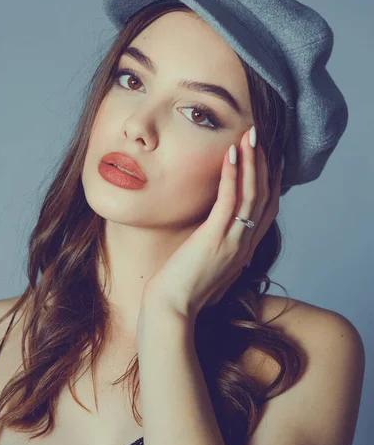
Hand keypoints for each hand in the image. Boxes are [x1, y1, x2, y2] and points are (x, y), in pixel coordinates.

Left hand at [141, 128, 282, 319]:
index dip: (271, 179)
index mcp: (246, 247)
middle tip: (261, 135)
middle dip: (265, 162)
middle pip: (265, 196)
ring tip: (251, 135)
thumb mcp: (211, 262)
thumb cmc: (186, 287)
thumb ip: (221, 243)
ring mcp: (233, 241)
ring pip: (252, 194)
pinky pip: (230, 201)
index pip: (267, 208)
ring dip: (253, 161)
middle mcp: (246, 243)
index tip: (269, 155)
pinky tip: (231, 154)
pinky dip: (233, 176)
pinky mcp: (215, 239)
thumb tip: (217, 226)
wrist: (172, 309)